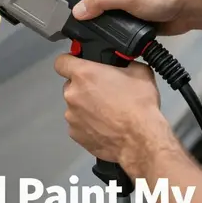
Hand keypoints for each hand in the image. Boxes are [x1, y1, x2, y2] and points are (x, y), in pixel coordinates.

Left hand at [53, 53, 163, 168]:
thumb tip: (126, 63)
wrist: (140, 140)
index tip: (78, 65)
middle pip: (71, 86)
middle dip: (84, 88)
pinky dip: (89, 125)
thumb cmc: (139, 107)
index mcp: (84, 75)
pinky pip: (79, 125)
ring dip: (87, 108)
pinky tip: (106, 127)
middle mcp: (73, 95)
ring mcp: (72, 116)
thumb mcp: (140, 73)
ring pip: (75, 107)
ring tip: (108, 113)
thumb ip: (125, 63)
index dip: (69, 62)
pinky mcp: (75, 134)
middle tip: (104, 93)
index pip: (61, 62)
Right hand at [72, 0, 195, 35]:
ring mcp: (122, 2)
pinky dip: (112, 32)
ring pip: (101, 15)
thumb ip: (99, 1)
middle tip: (80, 28)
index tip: (66, 11)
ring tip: (95, 35)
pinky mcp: (130, 16)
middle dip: (86, 14)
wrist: (188, 8)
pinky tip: (110, 39)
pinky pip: (114, 25)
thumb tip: (78, 11)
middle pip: (89, 1)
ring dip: (100, 25)